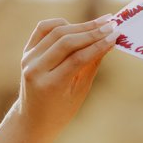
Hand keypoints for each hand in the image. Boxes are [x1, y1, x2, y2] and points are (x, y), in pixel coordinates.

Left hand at [14, 14, 118, 137]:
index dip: (98, 45)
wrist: (33, 118)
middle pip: (66, 42)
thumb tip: (109, 42)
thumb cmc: (61, 110)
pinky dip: (61, 24)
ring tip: (101, 23)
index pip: (78, 58)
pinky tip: (77, 26)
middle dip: (92, 32)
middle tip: (112, 25)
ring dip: (81, 26)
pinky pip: (43, 28)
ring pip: (56, 32)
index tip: (116, 35)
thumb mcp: (80, 91)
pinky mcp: (26, 51)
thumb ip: (92, 65)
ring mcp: (28, 58)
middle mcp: (35, 69)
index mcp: (50, 85)